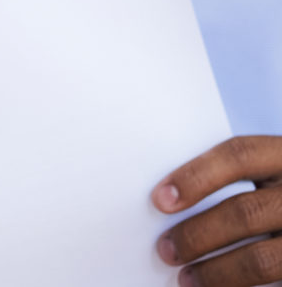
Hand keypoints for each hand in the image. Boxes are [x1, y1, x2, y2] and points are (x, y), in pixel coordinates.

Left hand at [153, 136, 281, 286]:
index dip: (196, 176)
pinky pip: (274, 282)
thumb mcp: (266, 175)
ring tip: (187, 279)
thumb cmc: (274, 195)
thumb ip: (231, 181)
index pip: (239, 156)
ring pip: (261, 259)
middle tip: (166, 249)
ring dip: (216, 272)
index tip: (160, 199)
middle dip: (197, 234)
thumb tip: (168, 202)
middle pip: (244, 212)